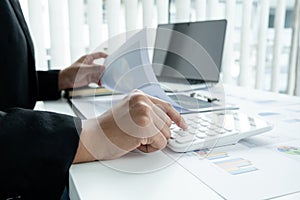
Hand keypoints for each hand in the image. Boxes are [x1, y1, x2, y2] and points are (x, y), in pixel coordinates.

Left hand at [58, 52, 106, 89]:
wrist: (65, 81)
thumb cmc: (71, 72)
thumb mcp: (83, 69)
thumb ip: (94, 68)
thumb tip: (104, 68)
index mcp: (88, 59)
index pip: (98, 55)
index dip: (105, 55)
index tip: (111, 58)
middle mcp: (90, 65)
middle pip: (101, 66)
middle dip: (106, 69)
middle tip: (110, 72)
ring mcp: (90, 72)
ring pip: (100, 74)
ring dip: (103, 77)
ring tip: (106, 80)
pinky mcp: (90, 79)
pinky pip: (97, 80)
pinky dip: (100, 82)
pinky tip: (101, 84)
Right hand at [73, 90, 187, 161]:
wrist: (93, 137)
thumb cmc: (108, 129)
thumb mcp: (129, 112)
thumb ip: (147, 112)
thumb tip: (167, 122)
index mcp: (139, 96)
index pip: (166, 106)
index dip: (177, 117)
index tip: (183, 125)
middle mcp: (143, 101)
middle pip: (167, 123)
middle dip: (156, 133)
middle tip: (137, 135)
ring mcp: (144, 112)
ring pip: (166, 134)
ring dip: (152, 141)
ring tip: (134, 138)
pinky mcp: (145, 126)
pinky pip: (161, 143)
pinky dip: (150, 148)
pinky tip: (135, 143)